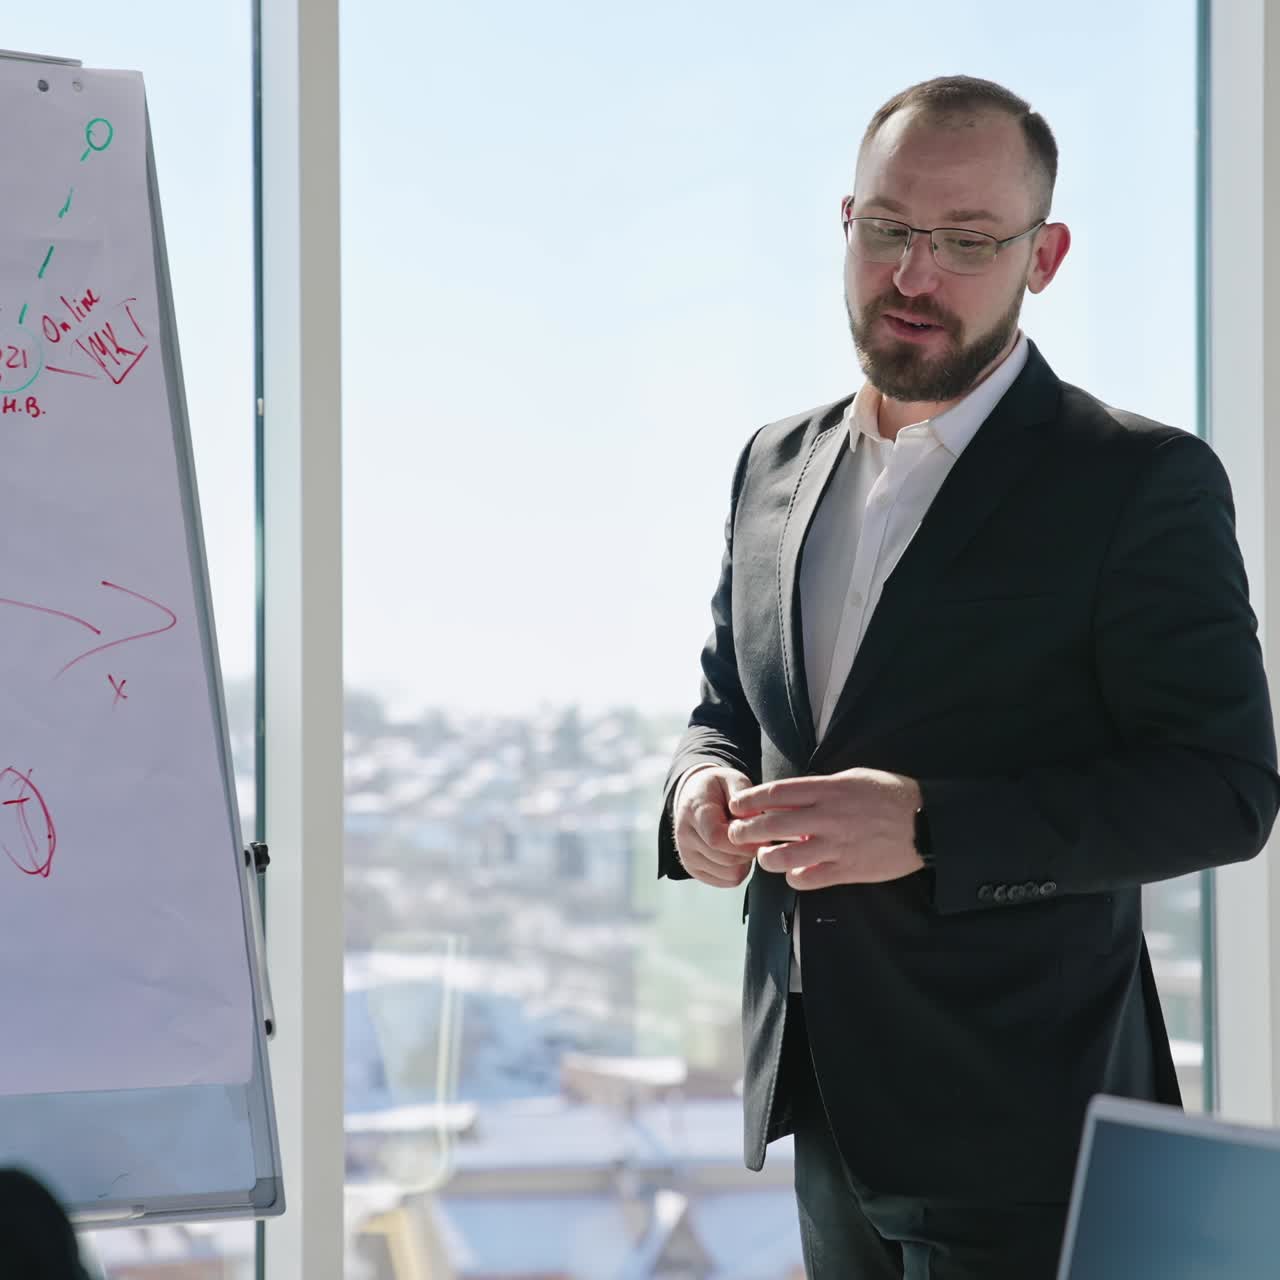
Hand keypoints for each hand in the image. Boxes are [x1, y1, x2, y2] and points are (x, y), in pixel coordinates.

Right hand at [672, 766, 757, 888]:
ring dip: (746, 860)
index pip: (717, 838)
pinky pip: (727, 881)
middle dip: (749, 850)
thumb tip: (757, 823)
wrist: (694, 795)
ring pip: (730, 873)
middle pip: (727, 859)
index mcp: (694, 811)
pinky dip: (739, 869)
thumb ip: (745, 799)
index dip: (744, 841)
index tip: (760, 832)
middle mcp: (685, 836)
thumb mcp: (733, 780)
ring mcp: (687, 855)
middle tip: (755, 835)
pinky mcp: (693, 869)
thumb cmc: (719, 788)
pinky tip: (736, 852)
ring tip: (744, 842)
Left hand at [726, 767, 923, 889]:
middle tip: (736, 835)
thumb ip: (821, 788)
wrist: (926, 823)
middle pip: (772, 825)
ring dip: (767, 858)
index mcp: (828, 789)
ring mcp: (837, 845)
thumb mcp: (853, 778)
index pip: (777, 793)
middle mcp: (828, 817)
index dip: (750, 801)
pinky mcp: (848, 870)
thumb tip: (790, 796)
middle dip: (745, 831)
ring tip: (765, 857)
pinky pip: (809, 879)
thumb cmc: (890, 795)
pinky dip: (795, 878)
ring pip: (785, 857)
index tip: (736, 806)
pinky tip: (795, 873)